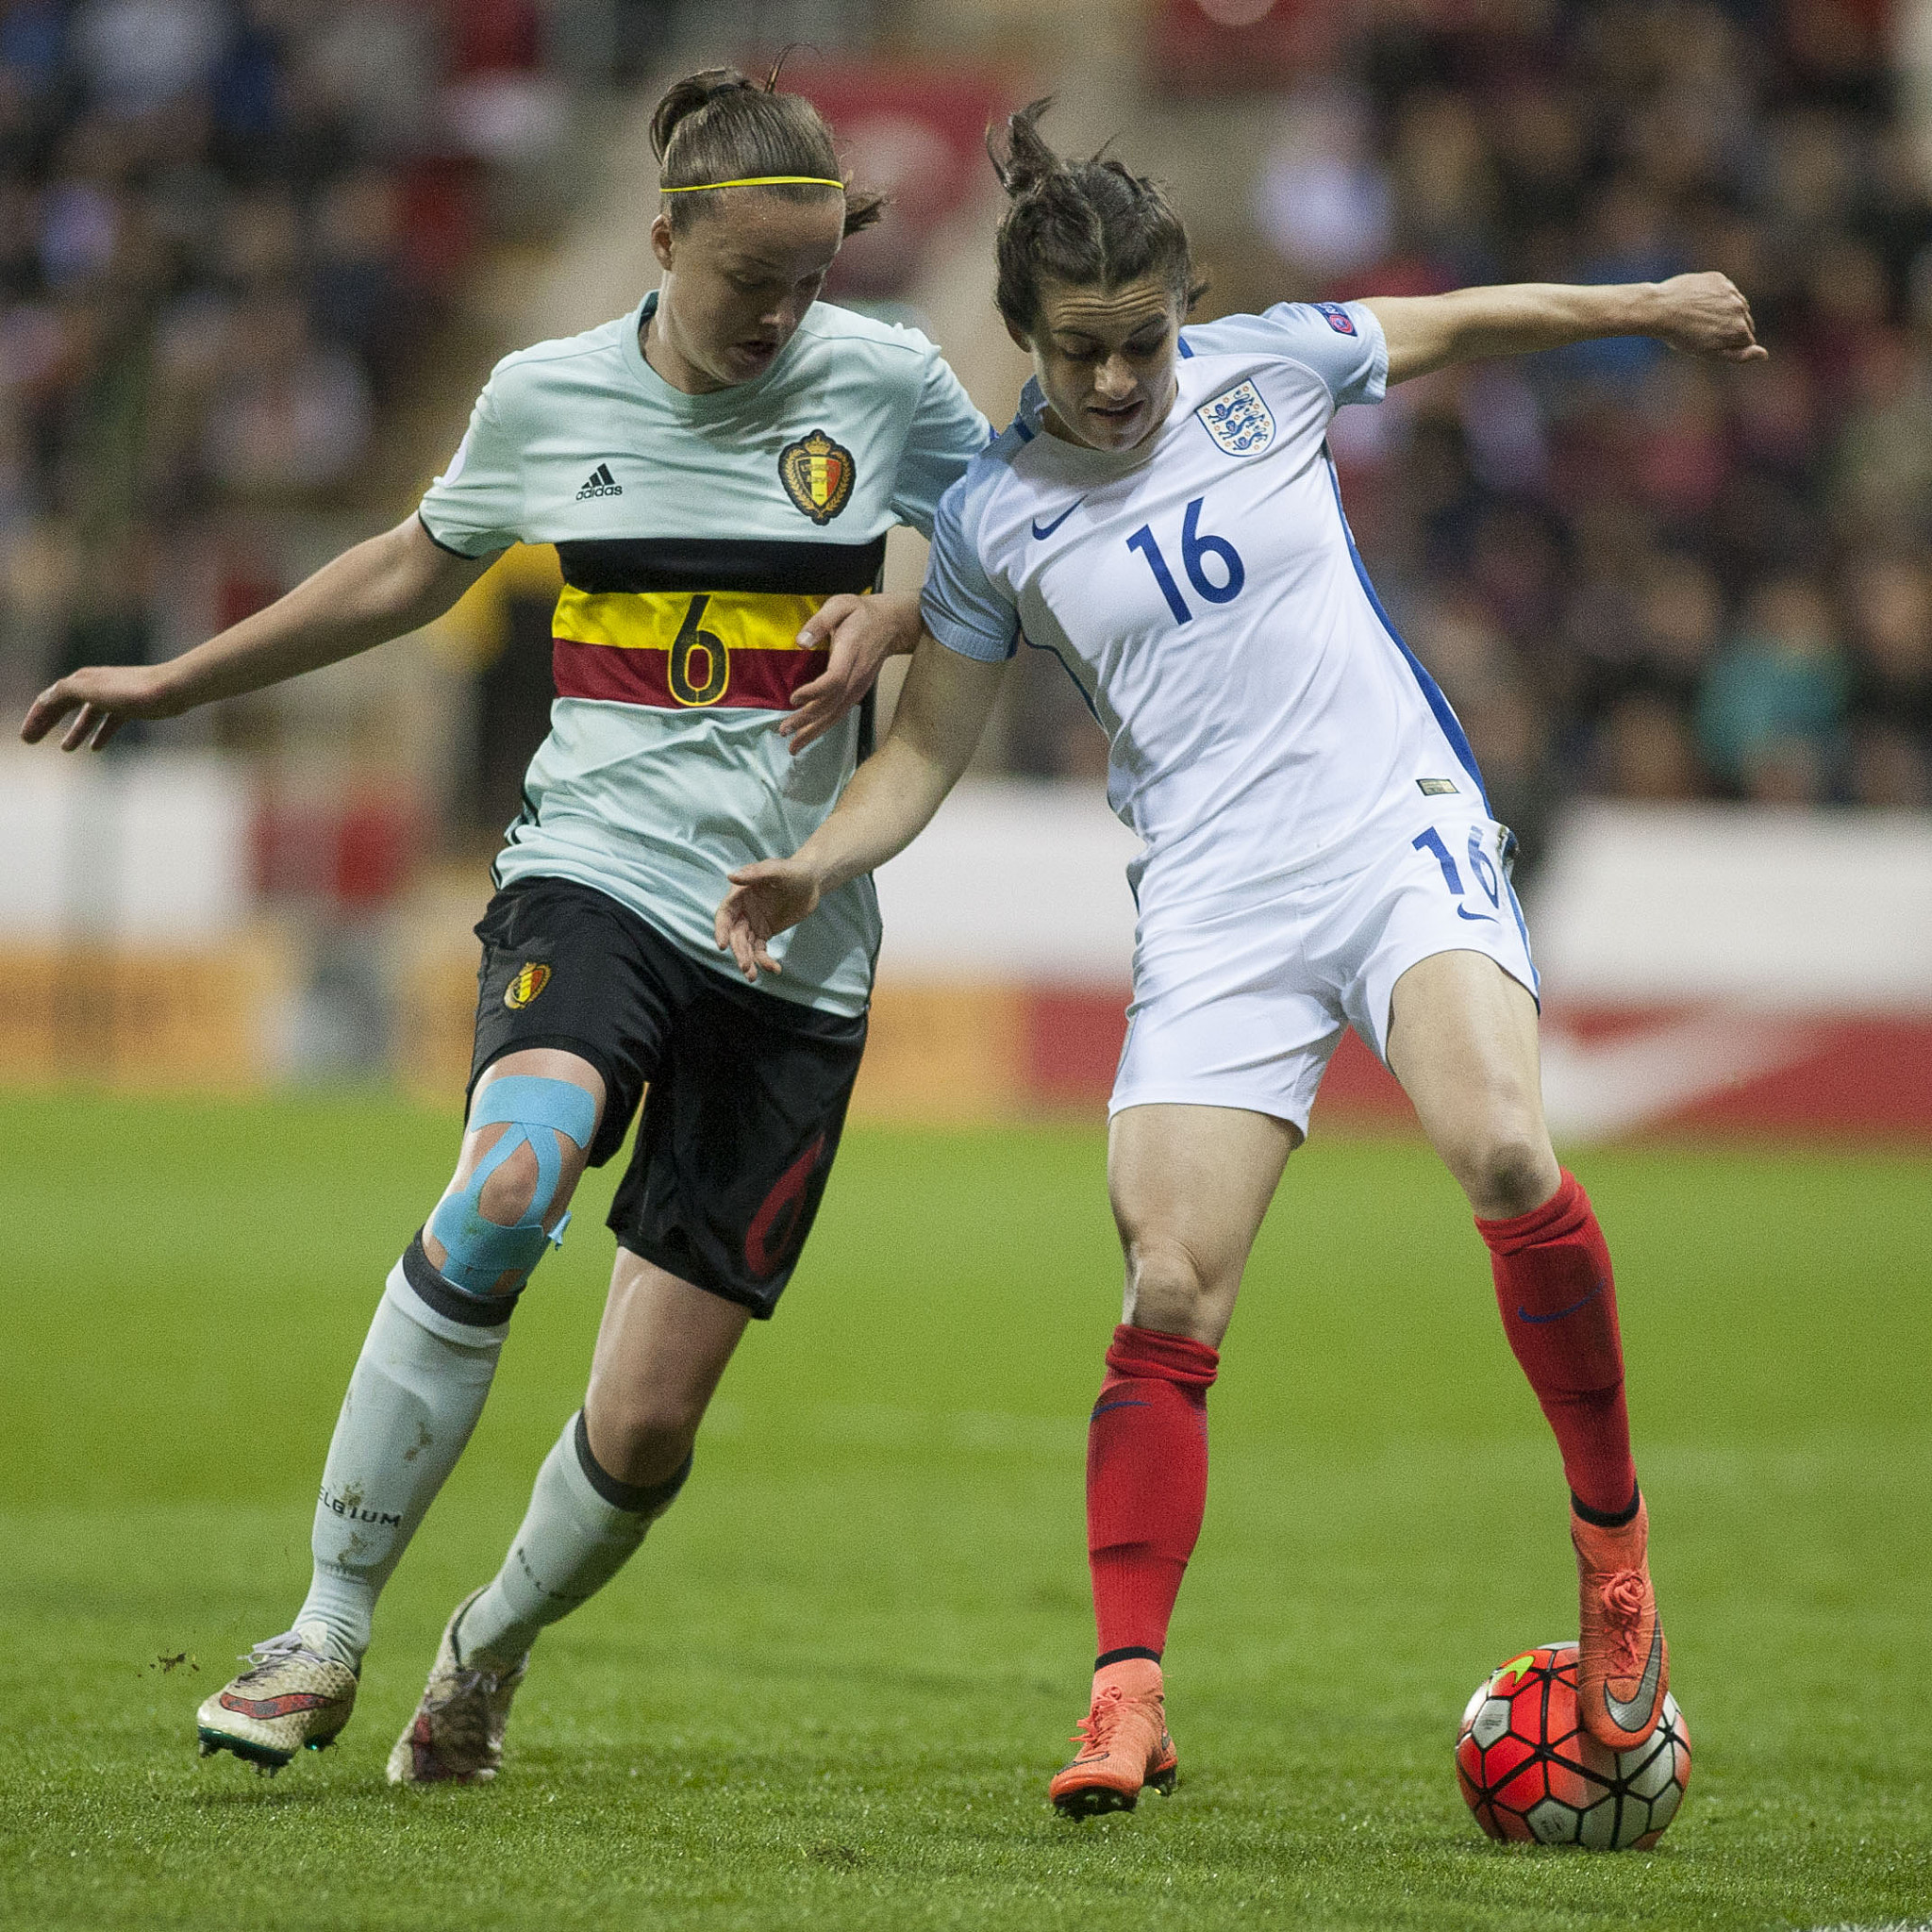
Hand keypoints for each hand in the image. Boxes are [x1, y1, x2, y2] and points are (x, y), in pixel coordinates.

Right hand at [20, 662, 183, 750]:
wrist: (171, 689)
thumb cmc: (131, 690)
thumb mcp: (91, 690)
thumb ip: (65, 693)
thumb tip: (45, 699)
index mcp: (81, 681)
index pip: (49, 700)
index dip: (35, 719)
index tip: (26, 738)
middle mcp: (94, 686)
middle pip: (64, 706)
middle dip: (47, 723)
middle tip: (31, 742)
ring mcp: (113, 697)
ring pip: (87, 716)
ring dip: (75, 731)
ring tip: (66, 749)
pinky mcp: (131, 707)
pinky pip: (110, 722)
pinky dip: (100, 733)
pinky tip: (96, 747)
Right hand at [715, 858, 822, 981]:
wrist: (813, 883)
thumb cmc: (795, 871)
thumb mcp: (779, 870)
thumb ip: (757, 873)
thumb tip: (731, 876)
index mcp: (740, 894)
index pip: (725, 914)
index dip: (721, 930)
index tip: (723, 945)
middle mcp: (743, 910)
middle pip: (735, 935)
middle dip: (739, 951)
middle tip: (746, 967)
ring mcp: (753, 923)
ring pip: (745, 946)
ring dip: (748, 961)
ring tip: (753, 977)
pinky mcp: (764, 933)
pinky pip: (760, 950)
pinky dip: (764, 961)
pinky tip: (774, 969)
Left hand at [777, 592, 919, 753]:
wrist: (891, 625)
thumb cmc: (862, 613)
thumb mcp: (840, 605)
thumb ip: (820, 621)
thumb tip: (800, 641)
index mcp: (850, 652)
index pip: (834, 679)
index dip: (814, 692)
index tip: (793, 698)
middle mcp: (856, 675)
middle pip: (832, 704)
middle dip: (807, 720)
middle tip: (783, 730)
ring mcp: (859, 686)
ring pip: (836, 714)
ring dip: (814, 731)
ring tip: (793, 745)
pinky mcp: (857, 692)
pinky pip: (840, 713)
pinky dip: (824, 727)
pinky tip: (809, 736)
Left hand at [1651, 272, 1767, 362]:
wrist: (1660, 309)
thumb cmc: (1681, 336)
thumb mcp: (1709, 352)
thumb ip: (1739, 355)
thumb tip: (1765, 355)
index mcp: (1739, 330)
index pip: (1747, 340)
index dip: (1729, 344)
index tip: (1711, 344)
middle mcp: (1740, 309)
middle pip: (1744, 322)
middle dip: (1730, 328)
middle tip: (1704, 331)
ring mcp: (1730, 292)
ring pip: (1736, 305)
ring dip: (1725, 311)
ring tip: (1701, 317)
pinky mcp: (1719, 279)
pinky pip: (1724, 291)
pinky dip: (1716, 297)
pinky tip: (1698, 303)